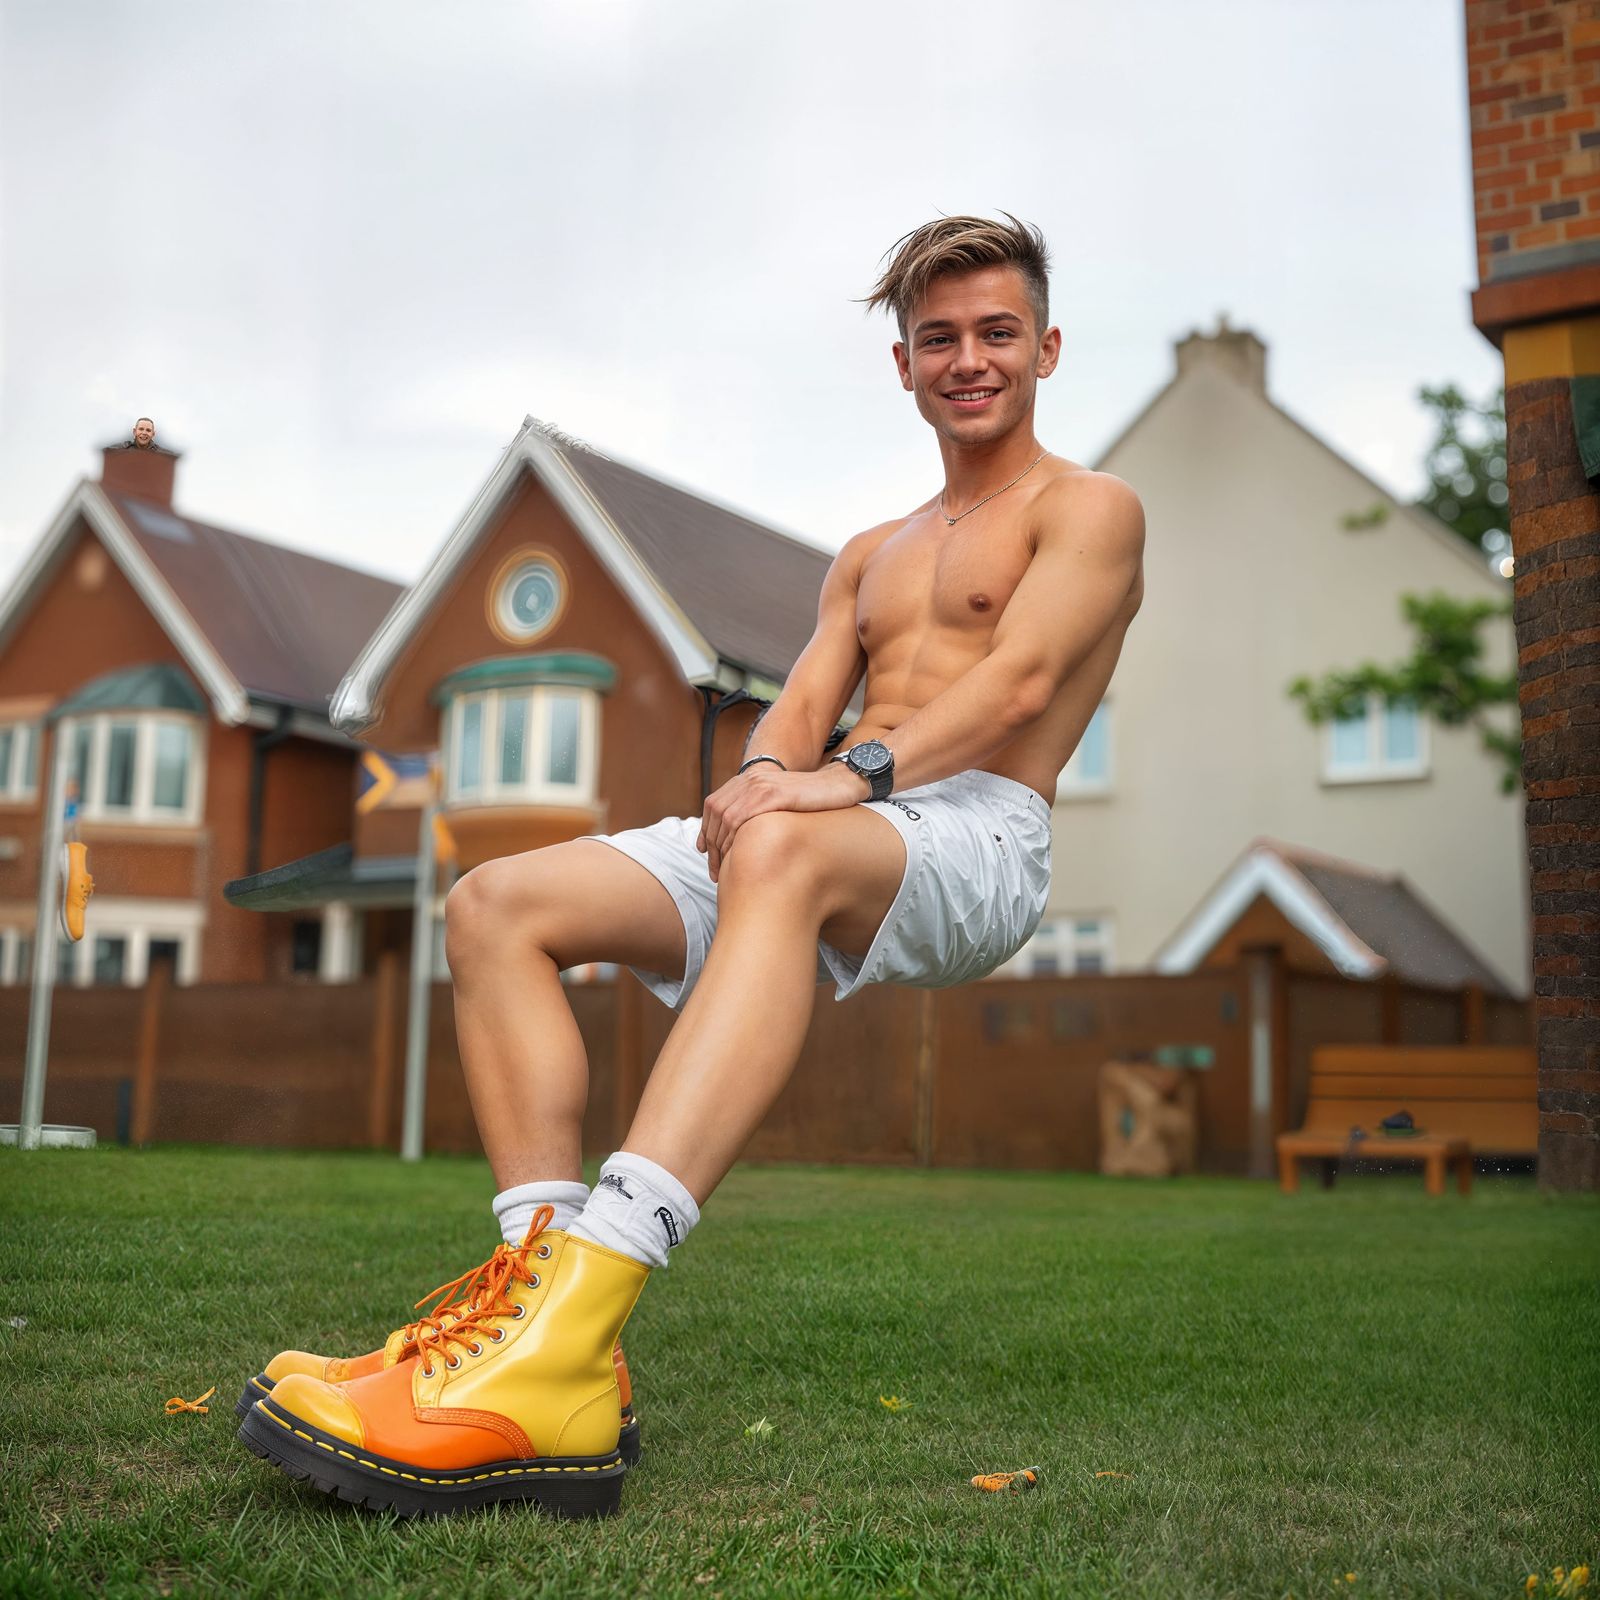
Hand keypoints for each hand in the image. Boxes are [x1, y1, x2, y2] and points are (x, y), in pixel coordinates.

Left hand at [696, 761, 868, 881]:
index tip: (707, 855)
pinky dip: (735, 838)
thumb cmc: (812, 800)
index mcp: (749, 780)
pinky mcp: (774, 794)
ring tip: (723, 871)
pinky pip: (743, 817)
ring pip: (726, 818)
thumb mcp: (779, 802)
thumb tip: (740, 836)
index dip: (706, 831)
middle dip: (712, 846)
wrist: (838, 784)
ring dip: (721, 847)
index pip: (714, 805)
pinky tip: (738, 856)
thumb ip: (758, 810)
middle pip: (716, 813)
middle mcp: (751, 780)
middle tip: (714, 872)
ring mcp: (761, 785)